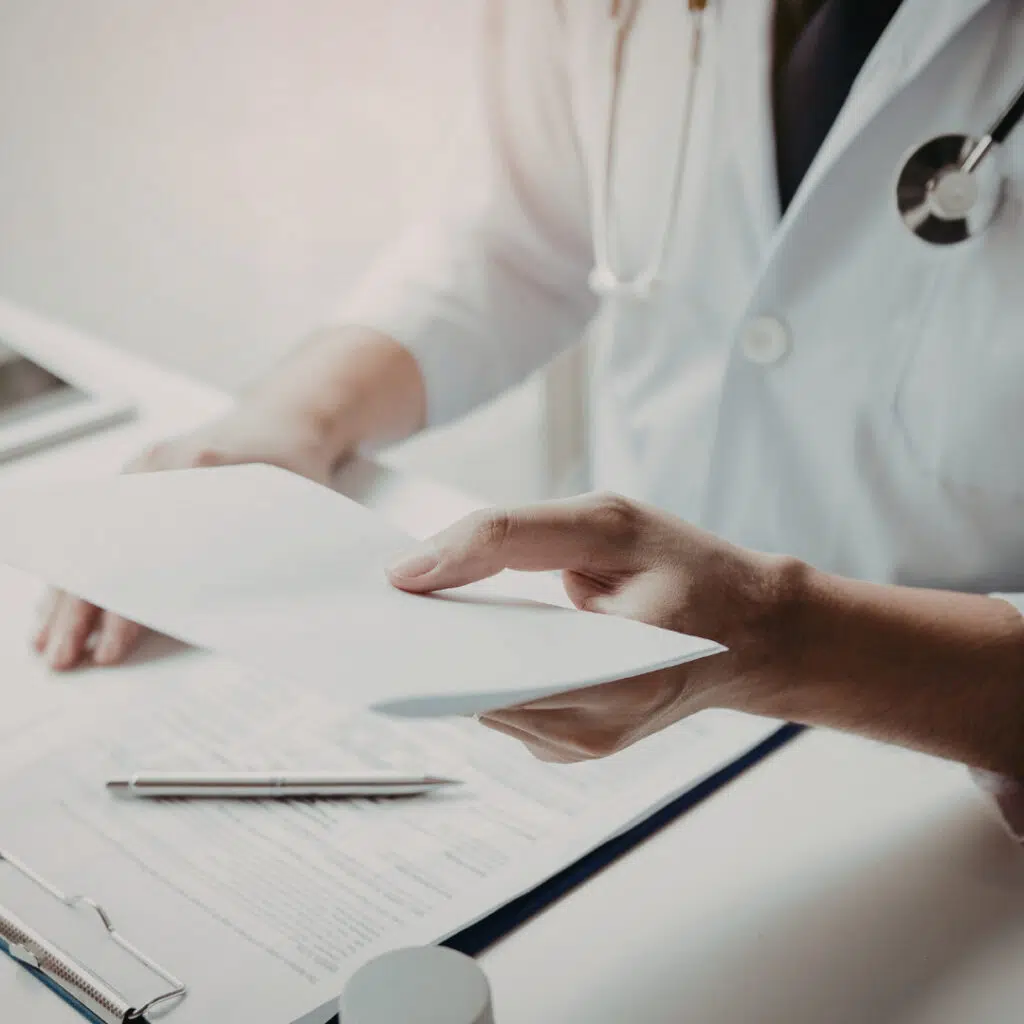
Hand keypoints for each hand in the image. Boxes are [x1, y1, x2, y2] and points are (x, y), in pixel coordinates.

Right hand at [33, 406, 336, 669]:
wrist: (289, 415)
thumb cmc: (296, 463)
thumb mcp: (292, 505)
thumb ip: (262, 549)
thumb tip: (232, 611)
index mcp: (193, 473)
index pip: (140, 556)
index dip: (123, 608)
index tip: (112, 647)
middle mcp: (156, 469)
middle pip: (101, 551)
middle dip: (78, 612)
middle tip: (65, 659)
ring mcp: (143, 472)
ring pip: (90, 541)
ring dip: (67, 595)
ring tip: (49, 643)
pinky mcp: (143, 478)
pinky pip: (98, 526)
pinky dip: (79, 567)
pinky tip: (59, 601)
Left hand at [387, 493, 791, 761]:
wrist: (754, 633)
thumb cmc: (689, 569)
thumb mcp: (607, 523)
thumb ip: (508, 536)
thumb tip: (408, 571)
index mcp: (617, 675)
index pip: (488, 662)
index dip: (429, 628)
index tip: (387, 593)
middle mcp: (594, 728)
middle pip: (472, 689)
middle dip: (442, 638)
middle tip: (415, 592)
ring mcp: (582, 746)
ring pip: (481, 701)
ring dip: (467, 654)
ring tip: (460, 606)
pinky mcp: (573, 748)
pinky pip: (504, 709)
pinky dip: (494, 670)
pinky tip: (504, 635)